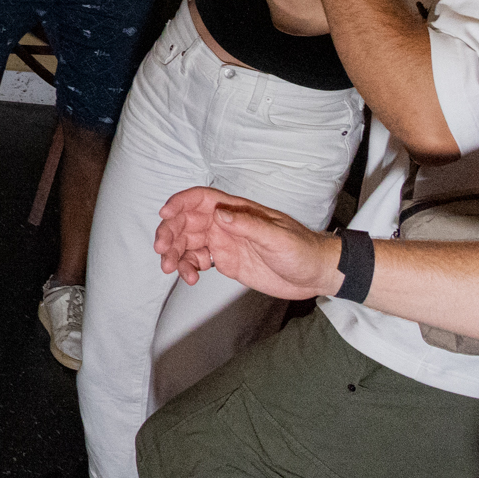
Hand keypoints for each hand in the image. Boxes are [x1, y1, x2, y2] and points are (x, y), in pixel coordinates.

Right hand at [152, 186, 341, 298]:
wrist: (316, 274)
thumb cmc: (303, 250)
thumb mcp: (277, 237)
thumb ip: (248, 225)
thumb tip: (219, 213)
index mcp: (237, 211)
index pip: (201, 199)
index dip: (180, 203)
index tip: (165, 214)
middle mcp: (226, 225)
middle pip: (187, 222)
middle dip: (170, 233)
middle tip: (162, 250)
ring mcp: (225, 243)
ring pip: (188, 242)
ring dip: (175, 253)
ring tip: (172, 269)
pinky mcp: (226, 262)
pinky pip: (198, 261)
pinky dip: (188, 268)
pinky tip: (190, 278)